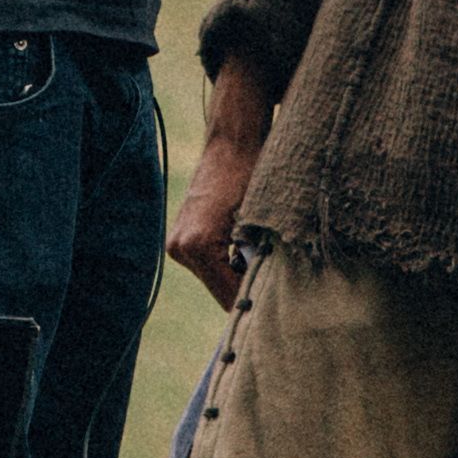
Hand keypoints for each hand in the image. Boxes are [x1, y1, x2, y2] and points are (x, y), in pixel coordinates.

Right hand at [167, 57, 276, 309]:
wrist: (234, 142)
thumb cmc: (255, 175)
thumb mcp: (266, 222)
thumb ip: (264, 262)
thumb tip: (275, 302)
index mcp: (197, 245)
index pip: (229, 297)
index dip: (257, 305)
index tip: (280, 315)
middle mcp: (180, 248)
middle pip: (221, 292)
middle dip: (249, 291)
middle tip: (280, 295)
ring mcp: (177, 244)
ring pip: (217, 280)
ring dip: (240, 277)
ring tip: (266, 265)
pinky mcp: (182, 238)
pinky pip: (212, 265)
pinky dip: (231, 264)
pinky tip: (251, 252)